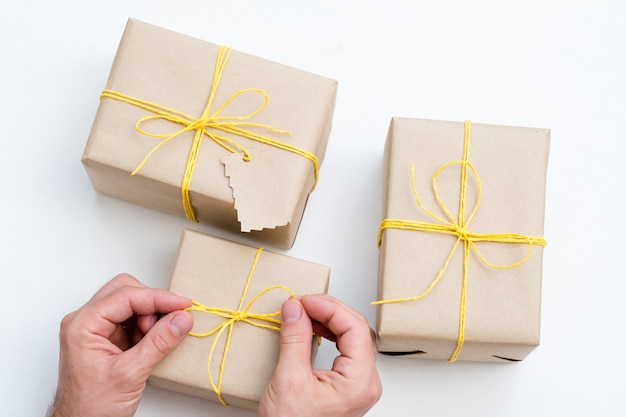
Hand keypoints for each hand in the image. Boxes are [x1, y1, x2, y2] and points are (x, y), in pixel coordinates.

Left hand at [48, 273, 193, 416]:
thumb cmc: (90, 407)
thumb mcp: (130, 374)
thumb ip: (158, 343)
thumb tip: (181, 319)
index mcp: (83, 325)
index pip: (126, 296)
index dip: (158, 298)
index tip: (183, 305)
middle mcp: (86, 322)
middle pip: (126, 291)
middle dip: (151, 304)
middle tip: (170, 321)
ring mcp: (96, 330)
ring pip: (130, 303)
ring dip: (150, 317)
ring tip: (156, 340)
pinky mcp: (107, 339)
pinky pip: (131, 319)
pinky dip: (146, 327)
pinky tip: (151, 343)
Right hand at [259, 294, 381, 416]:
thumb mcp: (289, 379)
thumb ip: (295, 339)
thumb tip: (295, 308)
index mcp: (360, 381)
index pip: (355, 328)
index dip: (330, 308)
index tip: (304, 300)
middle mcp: (365, 382)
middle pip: (357, 330)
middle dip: (329, 311)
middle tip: (302, 303)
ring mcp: (358, 385)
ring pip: (353, 338)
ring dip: (329, 321)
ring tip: (304, 314)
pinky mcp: (347, 386)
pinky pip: (346, 350)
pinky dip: (330, 335)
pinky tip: (312, 329)